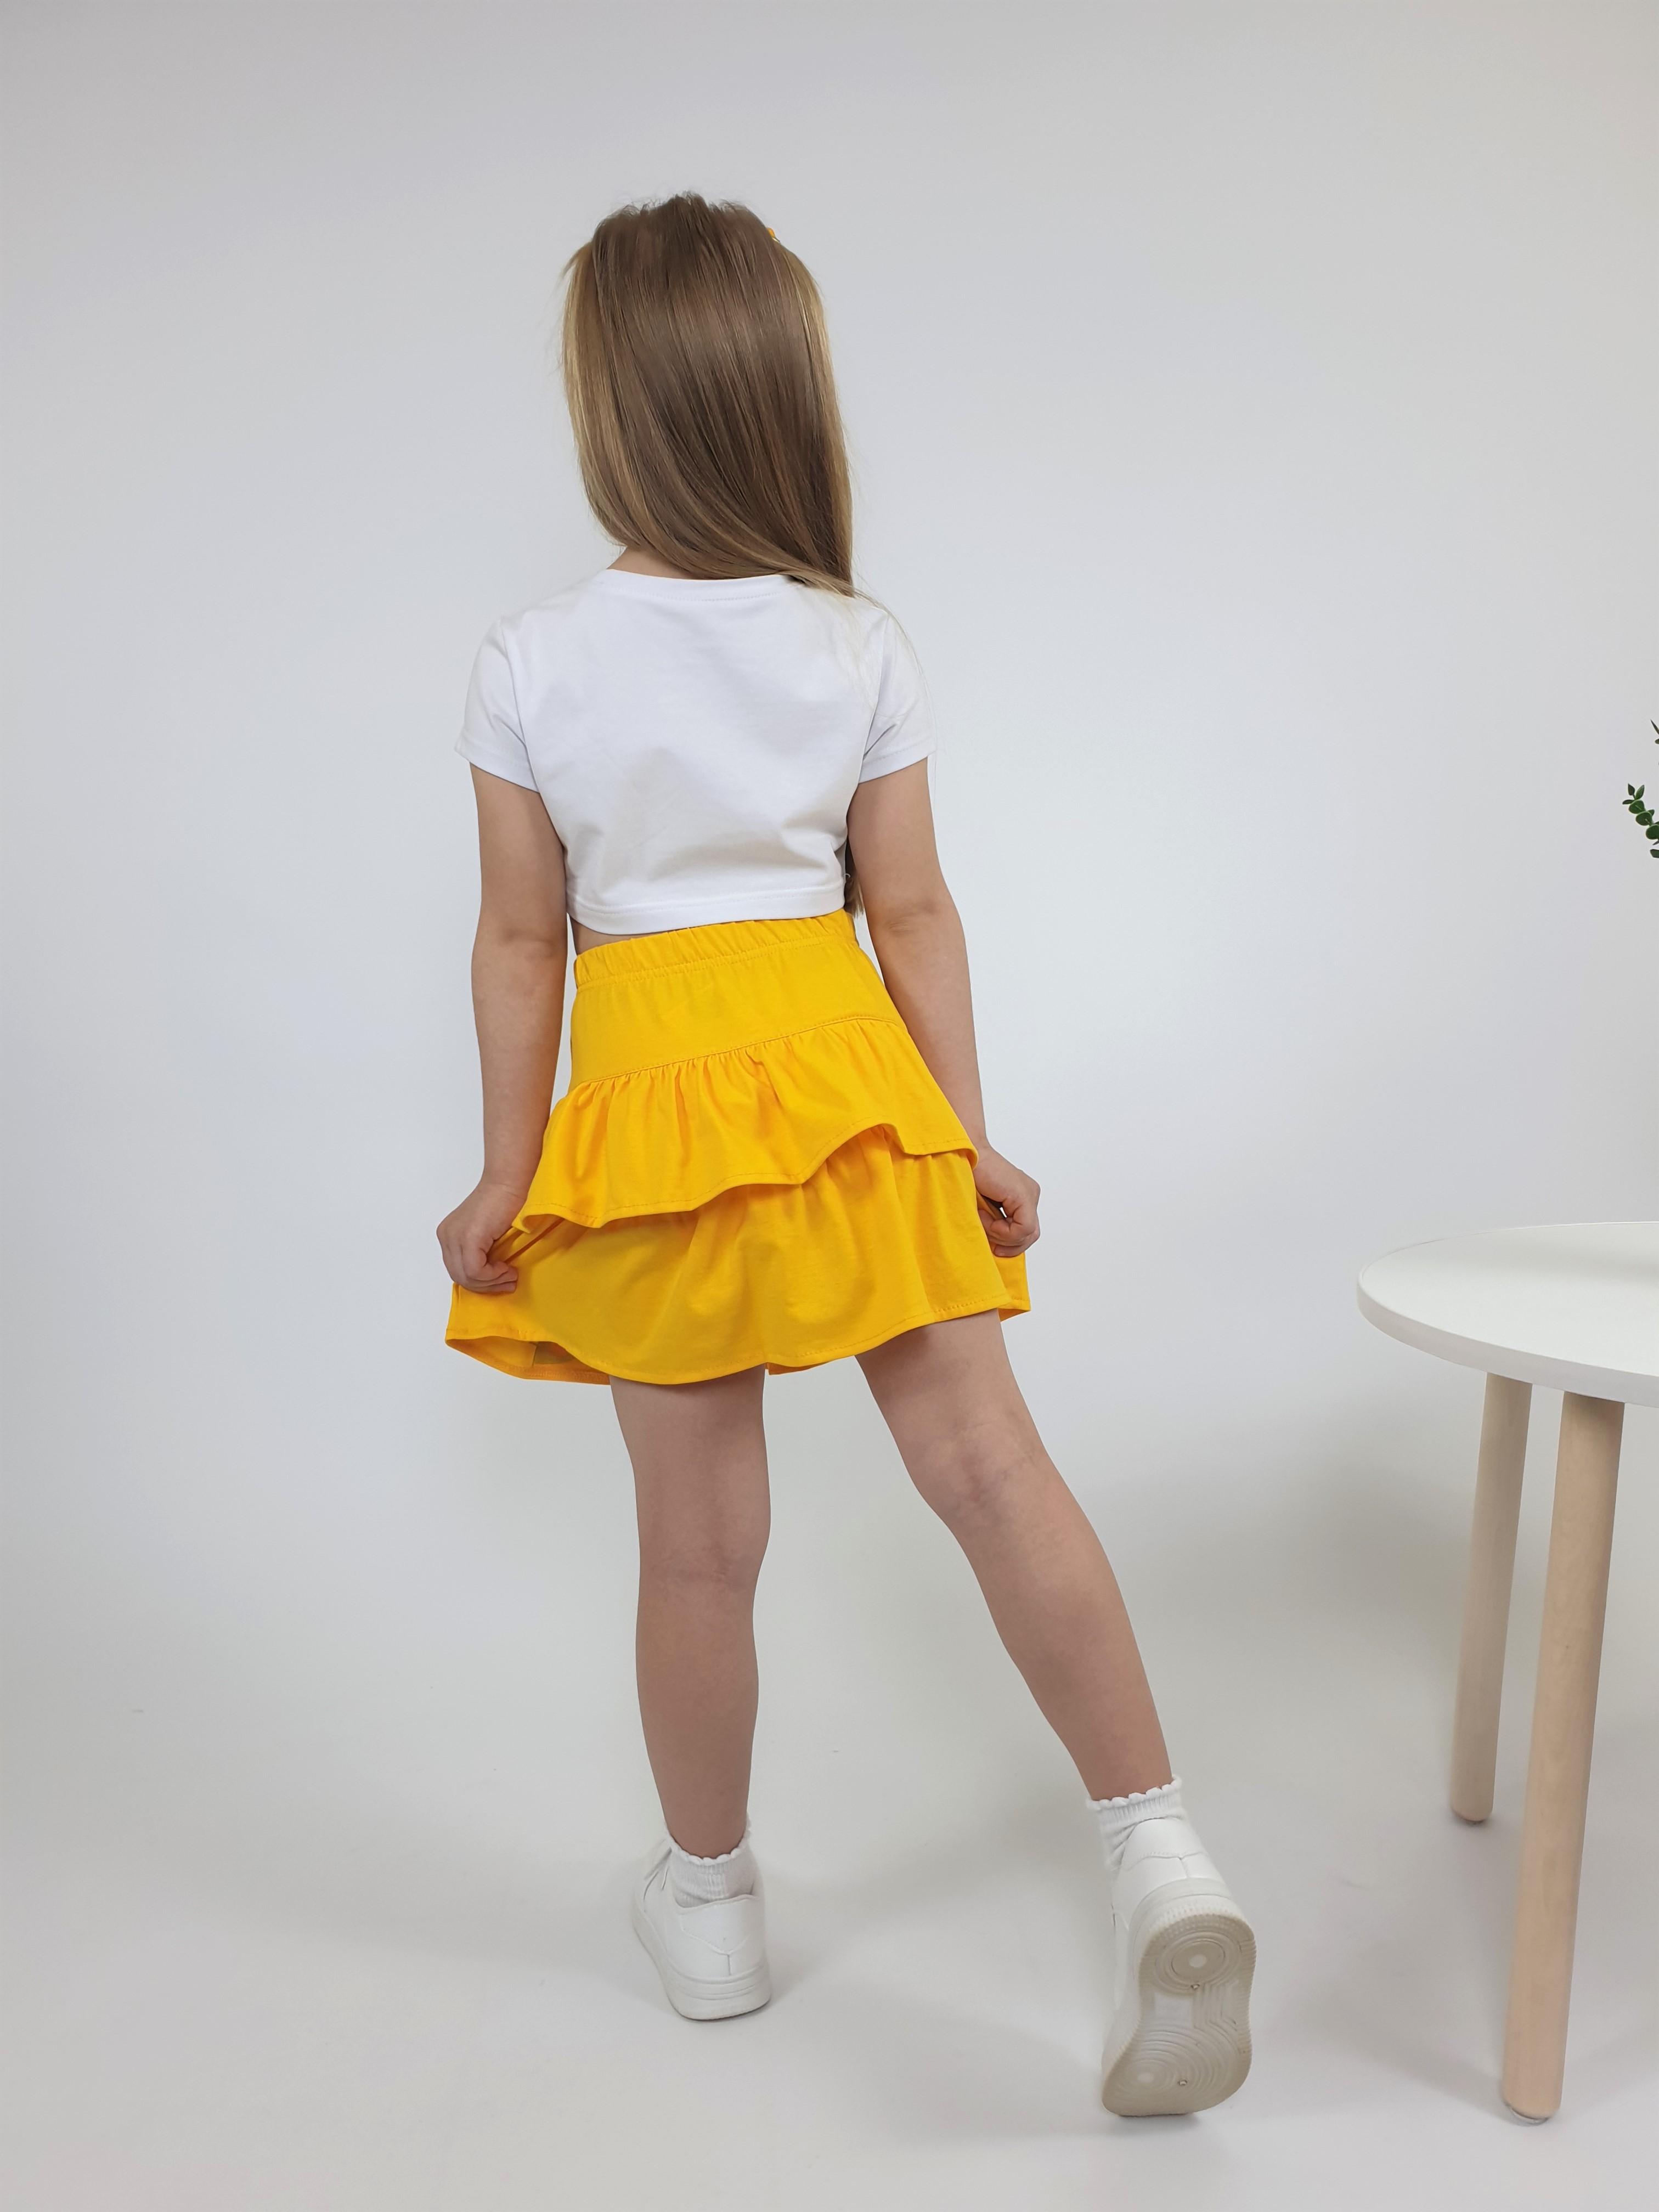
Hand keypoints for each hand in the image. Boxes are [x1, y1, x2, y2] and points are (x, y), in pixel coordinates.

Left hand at [437, 1178, 528, 1294]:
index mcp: (447, 1236)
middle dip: (485, 1286)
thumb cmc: (505, 1203)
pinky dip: (492, 1274)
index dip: (479, 1283)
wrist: (508, 1183)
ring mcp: (454, 1237)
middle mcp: (446, 1236)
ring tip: (510, 1275)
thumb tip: (488, 1280)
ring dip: (491, 1282)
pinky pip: (475, 1270)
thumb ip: (480, 1253)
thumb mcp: (486, 1234)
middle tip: (508, 1282)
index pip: (456, 1271)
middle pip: (459, 1277)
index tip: (501, 1281)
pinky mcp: (468, 1237)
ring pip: (466, 1277)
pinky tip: (506, 1267)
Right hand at [971, 1144, 1039, 1257]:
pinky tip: (984, 1214)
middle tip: (991, 1243)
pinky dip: (1000, 1230)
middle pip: (1031, 1235)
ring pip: (1027, 1233)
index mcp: (1024, 1197)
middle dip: (1010, 1245)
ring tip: (982, 1219)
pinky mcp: (1023, 1194)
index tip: (991, 1242)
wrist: (964, 1152)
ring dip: (1002, 1236)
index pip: (1027, 1232)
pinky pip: (1022, 1228)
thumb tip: (999, 1248)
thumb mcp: (984, 1208)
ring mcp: (1030, 1193)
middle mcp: (1031, 1194)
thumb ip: (995, 1223)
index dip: (1010, 1243)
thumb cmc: (966, 1176)